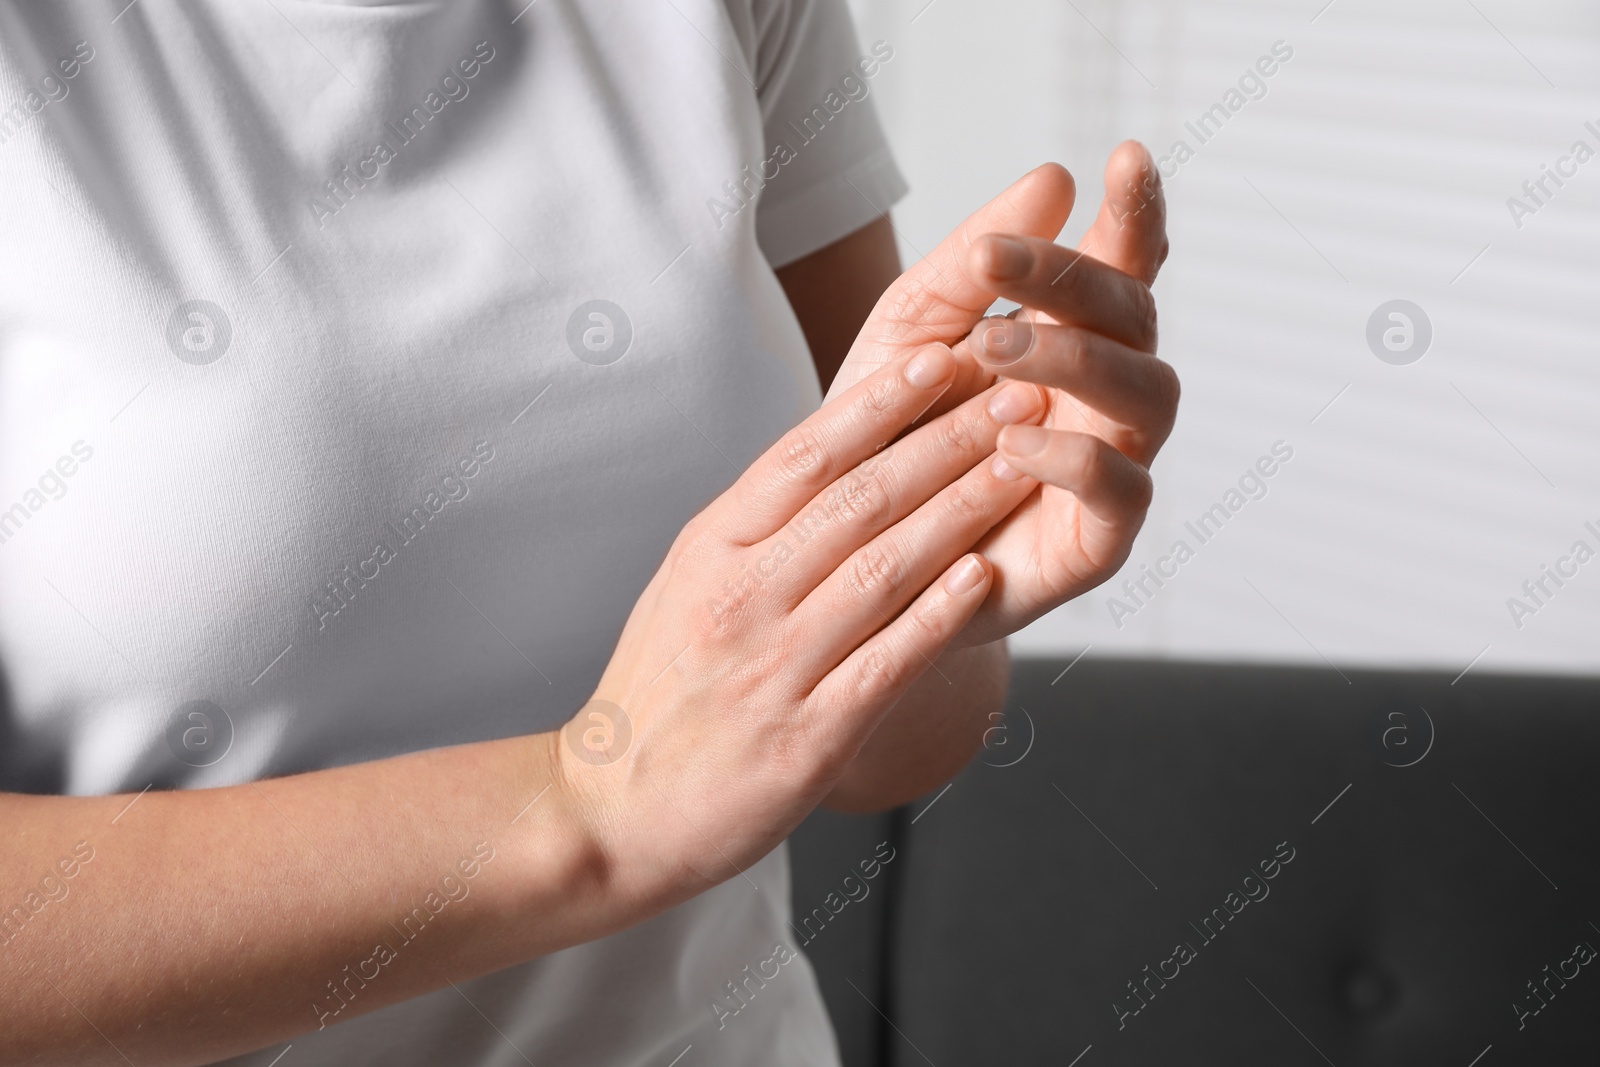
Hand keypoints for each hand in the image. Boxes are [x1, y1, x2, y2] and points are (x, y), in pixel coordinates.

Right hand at [556, 344, 1048, 901]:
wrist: (609, 812)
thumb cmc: (659, 693)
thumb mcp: (687, 586)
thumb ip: (756, 529)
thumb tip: (834, 457)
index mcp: (711, 550)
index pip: (805, 456)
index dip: (881, 402)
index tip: (943, 355)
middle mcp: (742, 598)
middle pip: (858, 501)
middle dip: (947, 440)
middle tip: (1017, 391)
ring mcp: (775, 668)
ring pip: (883, 570)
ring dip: (961, 511)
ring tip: (1022, 464)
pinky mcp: (808, 738)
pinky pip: (886, 663)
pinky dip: (939, 617)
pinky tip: (986, 577)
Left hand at [826, 143, 1174, 645]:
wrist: (856, 556)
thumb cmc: (893, 435)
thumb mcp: (910, 333)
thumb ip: (972, 264)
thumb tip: (1055, 178)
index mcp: (1069, 334)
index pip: (1120, 264)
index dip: (1134, 212)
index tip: (1123, 157)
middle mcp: (1104, 393)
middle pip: (1136, 316)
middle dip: (1073, 278)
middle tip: (996, 262)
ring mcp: (1112, 462)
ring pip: (1149, 393)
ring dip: (1075, 358)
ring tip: (994, 348)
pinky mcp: (1099, 539)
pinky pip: (1122, 489)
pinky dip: (1074, 458)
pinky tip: (1013, 441)